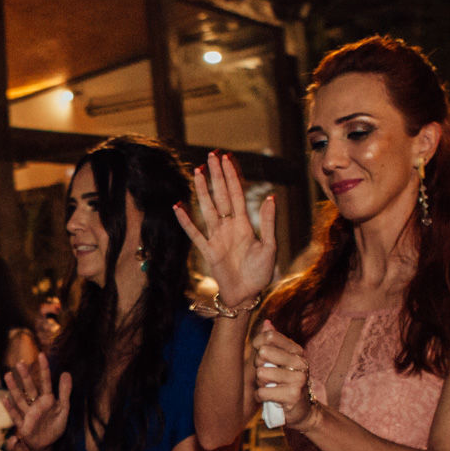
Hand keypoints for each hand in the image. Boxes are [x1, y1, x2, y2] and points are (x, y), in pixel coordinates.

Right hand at [4, 353, 70, 450]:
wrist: (46, 444)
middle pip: (30, 388)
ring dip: (14, 388)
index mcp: (47, 399)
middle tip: (20, 362)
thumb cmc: (55, 426)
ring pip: (20, 399)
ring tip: (8, 375)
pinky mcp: (23, 425)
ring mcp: (28, 414)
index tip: (41, 355)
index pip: (45, 382)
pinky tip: (5, 399)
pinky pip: (15, 415)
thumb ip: (65, 392)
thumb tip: (66, 372)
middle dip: (25, 376)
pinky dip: (10, 408)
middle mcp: (36, 404)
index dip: (44, 369)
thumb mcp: (64, 409)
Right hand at [173, 151, 276, 309]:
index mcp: (244, 224)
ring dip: (202, 190)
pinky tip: (178, 206)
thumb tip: (271, 197)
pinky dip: (185, 220)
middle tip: (211, 155)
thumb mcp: (270, 247)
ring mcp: (216, 237)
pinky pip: (194, 233)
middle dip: (217, 175)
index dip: (232, 176)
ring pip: (207, 208)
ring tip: (197, 172)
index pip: (236, 194)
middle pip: (220, 195)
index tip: (227, 158)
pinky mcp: (207, 251)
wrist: (247, 295)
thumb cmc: (261, 273)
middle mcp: (228, 227)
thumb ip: (268, 223)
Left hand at [252, 322, 312, 426]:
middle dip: (258, 365)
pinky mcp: (293, 395)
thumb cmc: (285, 383)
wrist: (301, 411)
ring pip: (261, 373)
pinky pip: (262, 392)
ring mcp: (298, 378)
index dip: (257, 345)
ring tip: (271, 387)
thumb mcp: (280, 361)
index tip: (260, 355)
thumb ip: (273, 342)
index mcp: (297, 351)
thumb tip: (267, 322)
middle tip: (267, 375)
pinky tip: (271, 398)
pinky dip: (261, 397)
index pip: (269, 336)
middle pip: (263, 352)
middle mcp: (300, 362)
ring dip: (260, 383)